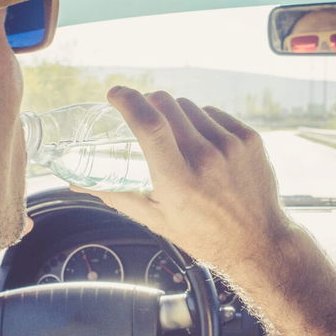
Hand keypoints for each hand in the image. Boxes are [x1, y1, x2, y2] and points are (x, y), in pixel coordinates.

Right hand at [71, 87, 289, 270]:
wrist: (258, 242)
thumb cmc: (203, 234)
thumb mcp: (155, 219)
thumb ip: (115, 195)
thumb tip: (77, 183)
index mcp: (178, 181)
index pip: (150, 125)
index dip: (128, 101)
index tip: (115, 94)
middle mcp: (206, 158)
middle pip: (167, 105)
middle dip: (148, 103)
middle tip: (142, 116)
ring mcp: (231, 146)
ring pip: (189, 106)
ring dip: (174, 113)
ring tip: (175, 138)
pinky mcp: (249, 138)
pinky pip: (213, 113)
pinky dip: (201, 121)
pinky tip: (201, 142)